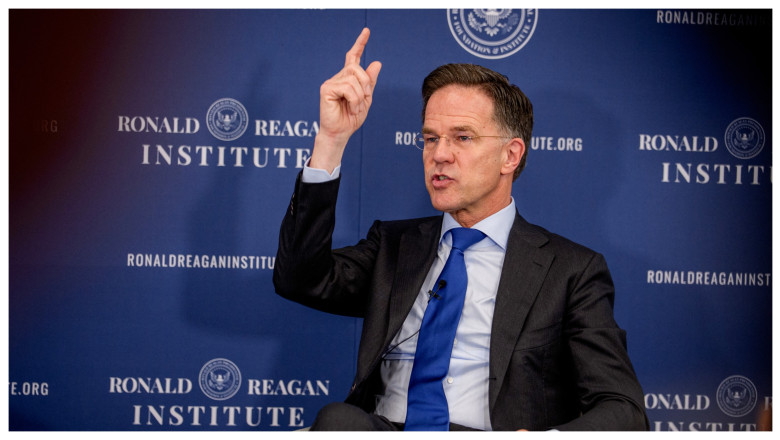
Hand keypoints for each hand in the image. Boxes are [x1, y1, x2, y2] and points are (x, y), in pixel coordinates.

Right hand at [311, 28, 381, 171]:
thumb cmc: (351, 118)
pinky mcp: (326, 88)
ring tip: (355, 108)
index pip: (353, 57)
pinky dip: (354, 100)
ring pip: (354, 79)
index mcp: (348, 79)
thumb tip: (377, 62)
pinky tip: (350, 108)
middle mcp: (338, 77)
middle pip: (357, 68)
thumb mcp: (366, 99)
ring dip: (360, 97)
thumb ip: (370, 82)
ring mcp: (331, 82)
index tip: (367, 31)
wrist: (341, 132)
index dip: (360, 43)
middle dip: (366, 84)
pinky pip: (347, 87)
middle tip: (364, 100)